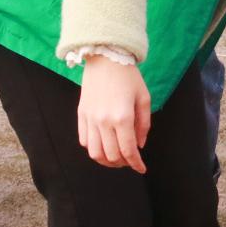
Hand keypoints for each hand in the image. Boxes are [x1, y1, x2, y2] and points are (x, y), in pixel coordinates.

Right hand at [78, 55, 149, 171]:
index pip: (128, 150)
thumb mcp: (144, 99)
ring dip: (106, 161)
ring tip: (116, 158)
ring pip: (95, 153)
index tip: (141, 168)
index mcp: (123, 117)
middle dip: (123, 164)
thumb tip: (140, 145)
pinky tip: (103, 146)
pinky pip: (84, 141)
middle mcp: (104, 121)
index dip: (136, 164)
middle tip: (130, 161)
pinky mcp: (81, 115)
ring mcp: (90, 119)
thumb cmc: (129, 77)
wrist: (106, 58)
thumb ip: (144, 125)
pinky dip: (94, 149)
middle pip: (111, 155)